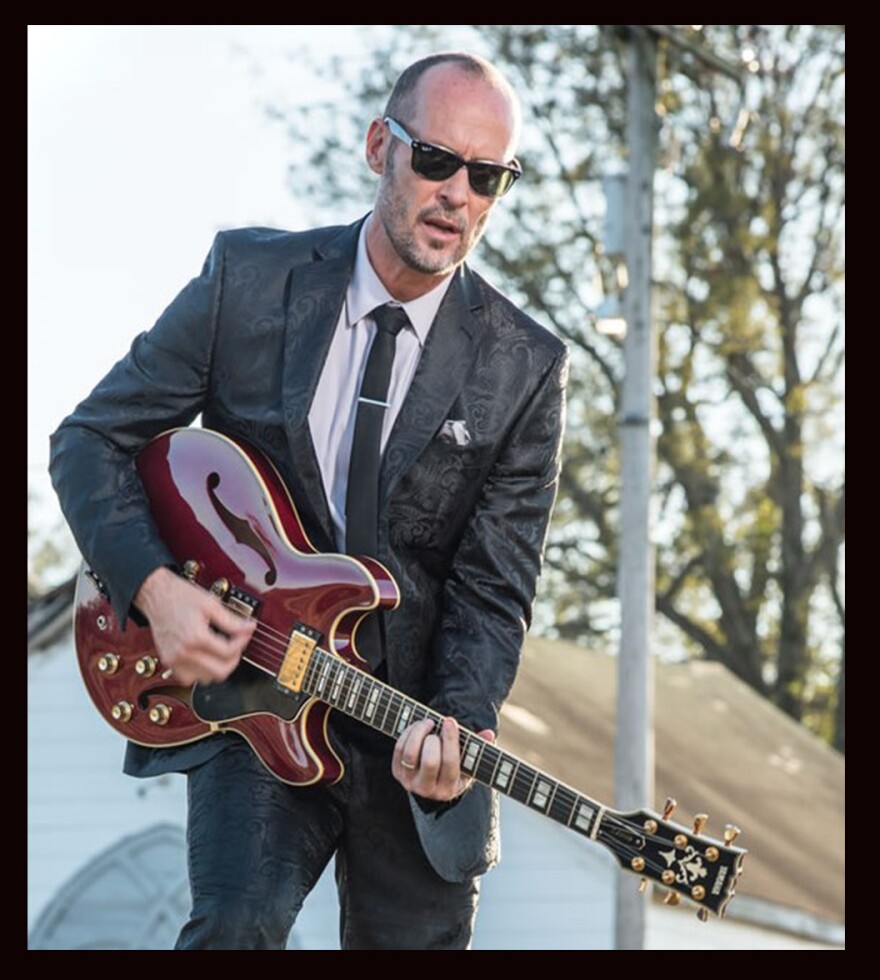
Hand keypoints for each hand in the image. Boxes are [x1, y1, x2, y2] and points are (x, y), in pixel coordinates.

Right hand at [134, 567, 255, 685]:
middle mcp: (183, 653)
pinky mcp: (168, 662)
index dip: (243, 642)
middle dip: (234, 658)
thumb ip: (232, 620)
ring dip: (218, 667)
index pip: (229, 652)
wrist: (156, 595)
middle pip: (220, 671)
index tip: (246, 632)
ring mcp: (174, 660)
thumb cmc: (180, 596)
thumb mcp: (211, 604)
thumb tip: (249, 628)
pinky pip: (189, 679)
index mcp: (195, 637)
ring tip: (220, 649)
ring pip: (206, 679)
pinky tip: (205, 656)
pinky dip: (201, 671)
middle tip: (236, 644)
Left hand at [393, 717, 494, 801]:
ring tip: (428, 722)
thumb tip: (489, 734)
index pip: (450, 764)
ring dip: (419, 732)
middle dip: (434, 738)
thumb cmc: (454, 767)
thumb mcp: (468, 763)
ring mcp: (410, 782)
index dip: (451, 740)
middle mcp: (428, 790)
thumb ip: (480, 748)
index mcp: (449, 789)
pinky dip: (408, 733)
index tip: (451, 721)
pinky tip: (418, 726)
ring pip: (410, 754)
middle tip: (438, 725)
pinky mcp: (397, 773)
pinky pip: (399, 749)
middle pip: (430, 761)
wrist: (431, 780)